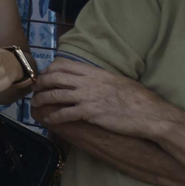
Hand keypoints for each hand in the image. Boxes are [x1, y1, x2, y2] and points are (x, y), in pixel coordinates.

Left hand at [31, 60, 171, 137]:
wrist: (150, 114)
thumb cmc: (138, 99)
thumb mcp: (118, 81)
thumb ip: (101, 78)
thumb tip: (93, 78)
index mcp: (95, 72)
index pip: (64, 64)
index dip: (50, 69)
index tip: (45, 75)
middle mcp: (88, 82)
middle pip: (55, 78)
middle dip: (40, 83)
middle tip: (34, 88)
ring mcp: (88, 97)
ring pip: (55, 95)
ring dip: (42, 99)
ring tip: (35, 104)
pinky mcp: (90, 113)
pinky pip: (65, 114)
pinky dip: (54, 117)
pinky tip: (49, 120)